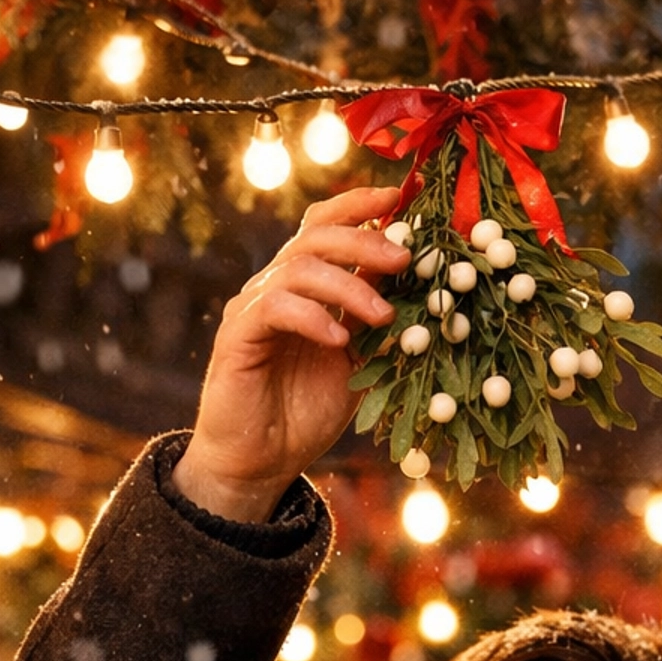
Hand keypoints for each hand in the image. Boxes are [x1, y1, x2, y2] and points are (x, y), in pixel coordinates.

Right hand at [173, 186, 408, 522]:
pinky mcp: (237, 335)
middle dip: (365, 241)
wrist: (259, 463)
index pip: (325, 225)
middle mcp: (275, 287)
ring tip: (382, 316)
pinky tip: (340, 340)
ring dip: (348, 286)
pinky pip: (275, 308)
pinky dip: (313, 317)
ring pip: (298, 268)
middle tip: (405, 260)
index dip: (360, 205)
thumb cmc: (306, 415)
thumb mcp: (357, 365)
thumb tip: (424, 293)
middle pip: (315, 236)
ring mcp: (253, 307)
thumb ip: (378, 328)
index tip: (401, 197)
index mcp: (304, 287)